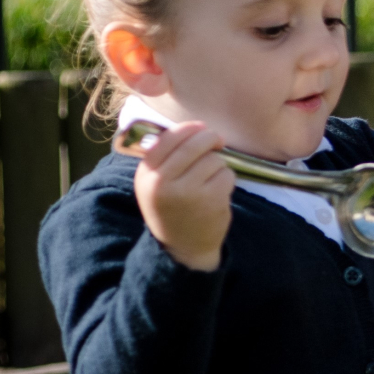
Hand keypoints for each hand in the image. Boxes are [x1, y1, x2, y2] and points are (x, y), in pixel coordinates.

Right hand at [129, 121, 235, 271]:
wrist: (183, 246)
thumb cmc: (172, 207)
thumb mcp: (156, 183)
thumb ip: (167, 157)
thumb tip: (195, 127)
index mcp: (146, 174)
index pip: (168, 138)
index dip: (189, 128)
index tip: (201, 128)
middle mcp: (163, 181)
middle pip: (195, 143)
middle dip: (210, 138)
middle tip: (217, 142)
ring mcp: (187, 190)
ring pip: (214, 159)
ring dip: (218, 165)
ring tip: (208, 181)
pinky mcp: (210, 199)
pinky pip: (227, 174)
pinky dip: (226, 180)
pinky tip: (216, 193)